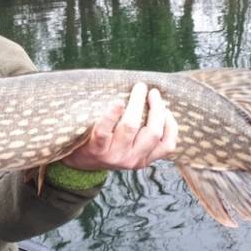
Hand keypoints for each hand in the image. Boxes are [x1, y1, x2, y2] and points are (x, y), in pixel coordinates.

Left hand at [61, 82, 177, 170]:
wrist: (79, 161)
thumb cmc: (109, 147)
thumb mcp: (130, 149)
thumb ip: (143, 136)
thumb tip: (160, 105)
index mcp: (143, 160)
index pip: (167, 145)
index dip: (170, 124)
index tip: (167, 108)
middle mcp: (131, 160)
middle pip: (152, 132)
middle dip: (156, 108)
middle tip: (152, 92)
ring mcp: (114, 155)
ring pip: (131, 126)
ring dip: (137, 104)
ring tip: (139, 89)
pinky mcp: (96, 148)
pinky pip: (105, 129)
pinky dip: (112, 114)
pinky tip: (118, 102)